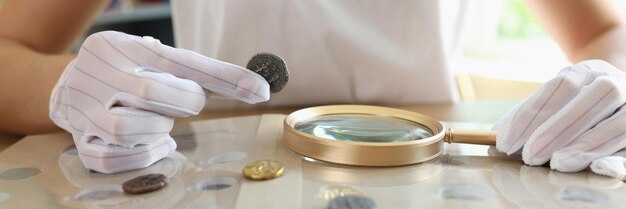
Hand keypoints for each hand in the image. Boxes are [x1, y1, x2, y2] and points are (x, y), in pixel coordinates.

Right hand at [49, 31, 268, 173]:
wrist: (68, 83)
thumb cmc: (128, 70)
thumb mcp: (156, 59)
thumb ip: (199, 74)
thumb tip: (255, 87)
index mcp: (121, 47)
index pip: (181, 61)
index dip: (223, 77)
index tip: (260, 89)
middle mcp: (98, 74)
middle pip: (151, 90)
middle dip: (182, 101)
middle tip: (187, 102)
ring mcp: (84, 109)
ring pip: (126, 128)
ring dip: (156, 129)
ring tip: (162, 123)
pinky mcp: (79, 140)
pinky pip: (109, 158)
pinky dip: (141, 156)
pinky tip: (154, 143)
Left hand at [494, 60, 625, 177]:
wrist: (616, 97)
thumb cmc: (575, 102)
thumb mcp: (553, 98)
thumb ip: (527, 113)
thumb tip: (497, 131)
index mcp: (588, 71)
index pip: (561, 85)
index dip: (532, 113)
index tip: (506, 142)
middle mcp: (615, 82)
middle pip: (592, 99)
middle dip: (557, 129)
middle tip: (529, 156)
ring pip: (618, 123)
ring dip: (585, 145)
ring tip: (556, 164)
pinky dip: (617, 158)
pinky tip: (597, 168)